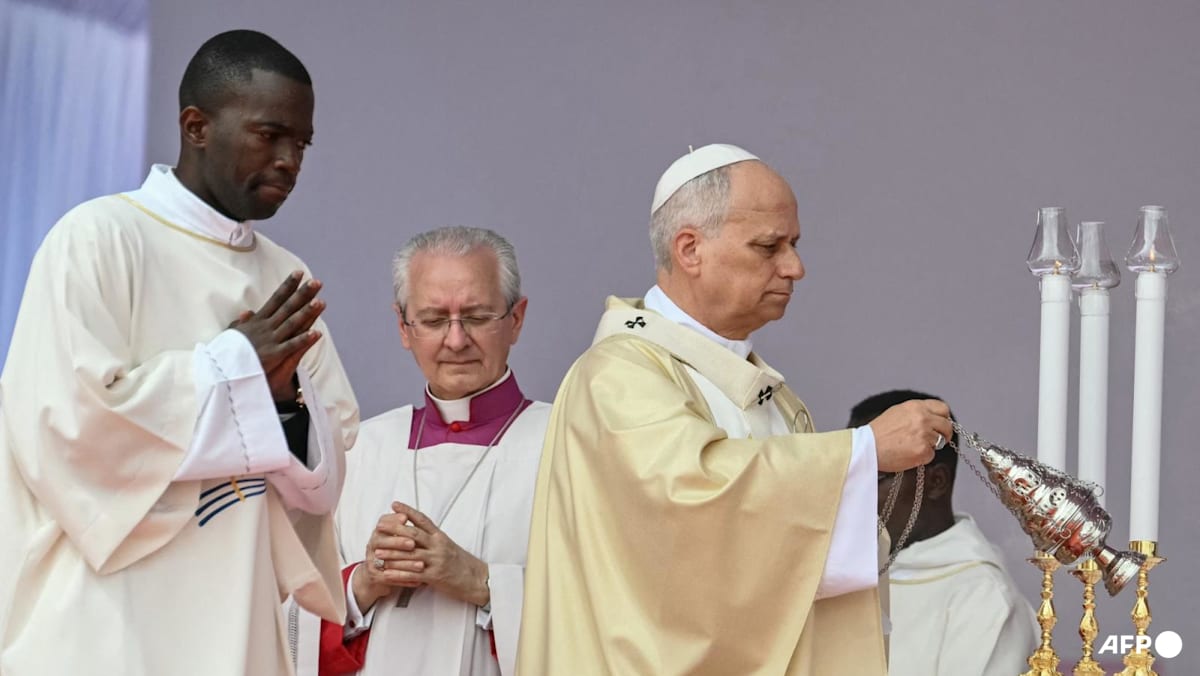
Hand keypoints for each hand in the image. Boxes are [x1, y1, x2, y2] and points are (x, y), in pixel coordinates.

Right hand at [228, 271, 324, 400]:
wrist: (222, 370)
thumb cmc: (228, 353)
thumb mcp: (233, 334)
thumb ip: (241, 324)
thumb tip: (247, 312)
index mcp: (258, 321)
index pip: (276, 299)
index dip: (288, 286)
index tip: (299, 273)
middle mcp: (266, 327)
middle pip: (288, 307)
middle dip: (303, 294)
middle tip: (317, 282)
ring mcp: (270, 339)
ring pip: (292, 323)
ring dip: (307, 313)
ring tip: (321, 302)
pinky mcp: (273, 354)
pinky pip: (291, 346)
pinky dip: (304, 340)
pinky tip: (317, 333)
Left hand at [371, 502, 489, 606]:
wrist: (477, 579)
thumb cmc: (462, 564)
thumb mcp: (448, 545)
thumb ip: (433, 539)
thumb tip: (417, 531)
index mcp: (440, 537)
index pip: (422, 520)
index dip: (407, 511)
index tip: (395, 505)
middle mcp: (438, 546)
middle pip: (413, 534)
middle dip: (394, 529)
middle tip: (379, 526)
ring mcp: (436, 561)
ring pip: (410, 555)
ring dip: (392, 553)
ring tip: (377, 552)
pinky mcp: (435, 576)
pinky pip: (413, 575)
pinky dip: (399, 575)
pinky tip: (388, 574)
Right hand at [868, 399, 952, 472]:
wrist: (867, 448)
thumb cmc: (878, 433)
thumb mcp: (897, 412)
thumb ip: (916, 413)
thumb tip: (932, 417)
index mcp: (916, 406)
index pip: (943, 409)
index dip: (943, 418)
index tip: (940, 425)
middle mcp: (922, 418)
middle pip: (947, 426)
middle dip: (943, 434)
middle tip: (936, 440)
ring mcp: (924, 435)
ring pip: (939, 442)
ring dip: (930, 446)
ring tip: (912, 447)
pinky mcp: (923, 451)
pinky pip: (931, 455)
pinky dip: (922, 457)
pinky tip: (908, 454)